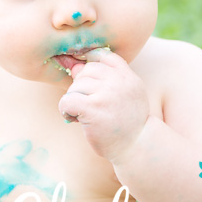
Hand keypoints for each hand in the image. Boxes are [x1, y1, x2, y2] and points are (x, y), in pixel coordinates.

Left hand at [57, 48, 149, 162]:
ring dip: (73, 100)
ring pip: (75, 86)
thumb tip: (73, 65)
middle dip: (81, 88)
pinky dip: (65, 110)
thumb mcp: (123, 95)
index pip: (103, 55)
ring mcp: (106, 94)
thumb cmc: (126, 121)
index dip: (90, 64)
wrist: (136, 146)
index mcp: (127, 76)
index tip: (87, 80)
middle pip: (85, 71)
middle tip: (87, 105)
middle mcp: (119, 81)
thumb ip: (103, 78)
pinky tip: (73, 118)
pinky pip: (67, 100)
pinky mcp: (93, 108)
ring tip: (82, 114)